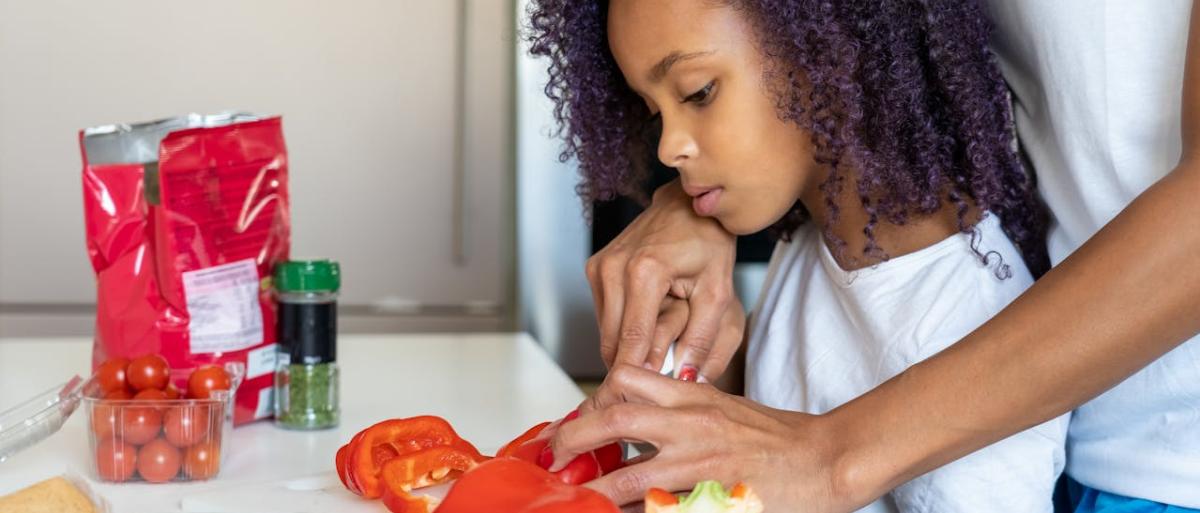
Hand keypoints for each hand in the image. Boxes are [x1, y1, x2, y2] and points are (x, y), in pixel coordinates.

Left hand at [547, 365, 852, 510]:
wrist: (825, 457)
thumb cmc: (777, 436)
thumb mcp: (723, 406)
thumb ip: (681, 409)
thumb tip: (637, 422)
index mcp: (691, 397)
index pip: (626, 379)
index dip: (593, 397)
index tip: (576, 419)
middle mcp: (690, 425)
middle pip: (614, 418)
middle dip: (573, 437)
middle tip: (555, 455)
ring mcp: (699, 465)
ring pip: (629, 477)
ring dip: (596, 492)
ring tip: (578, 500)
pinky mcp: (712, 499)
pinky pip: (662, 510)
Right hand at [586, 179, 742, 380]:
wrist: (686, 207)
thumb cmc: (707, 244)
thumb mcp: (718, 293)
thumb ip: (703, 339)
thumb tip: (688, 378)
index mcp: (644, 272)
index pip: (632, 340)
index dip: (637, 375)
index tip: (644, 400)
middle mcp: (613, 268)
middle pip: (612, 342)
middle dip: (632, 367)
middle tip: (655, 386)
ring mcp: (599, 267)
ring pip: (605, 333)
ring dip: (626, 349)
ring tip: (656, 351)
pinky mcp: (594, 269)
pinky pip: (604, 317)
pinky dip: (622, 330)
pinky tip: (645, 326)